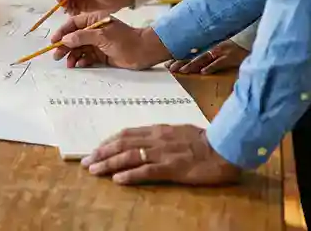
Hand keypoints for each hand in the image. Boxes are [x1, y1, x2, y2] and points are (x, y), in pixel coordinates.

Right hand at [51, 13, 170, 69]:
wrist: (143, 52)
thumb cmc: (125, 39)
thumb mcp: (102, 36)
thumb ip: (82, 37)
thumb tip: (66, 39)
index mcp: (94, 20)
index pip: (73, 24)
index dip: (62, 32)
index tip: (54, 41)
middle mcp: (93, 31)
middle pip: (74, 38)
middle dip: (64, 46)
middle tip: (57, 56)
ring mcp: (97, 43)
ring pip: (79, 49)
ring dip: (72, 56)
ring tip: (69, 64)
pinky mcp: (100, 55)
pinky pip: (86, 57)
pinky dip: (81, 61)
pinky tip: (79, 64)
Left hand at [81, 125, 242, 185]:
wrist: (223, 148)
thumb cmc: (205, 141)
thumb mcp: (179, 132)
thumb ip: (161, 136)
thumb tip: (145, 140)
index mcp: (158, 130)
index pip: (127, 134)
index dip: (109, 142)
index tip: (96, 149)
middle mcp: (156, 139)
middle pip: (122, 143)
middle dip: (102, 152)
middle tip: (86, 161)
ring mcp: (163, 153)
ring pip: (129, 156)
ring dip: (109, 163)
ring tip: (94, 170)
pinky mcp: (171, 167)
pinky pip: (146, 171)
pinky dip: (130, 174)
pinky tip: (117, 180)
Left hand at [168, 40, 248, 74]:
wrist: (253, 41)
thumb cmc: (237, 46)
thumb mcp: (221, 46)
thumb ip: (209, 52)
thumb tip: (199, 64)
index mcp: (209, 45)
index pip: (190, 52)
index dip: (178, 57)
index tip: (167, 62)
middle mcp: (212, 47)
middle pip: (193, 55)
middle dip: (180, 61)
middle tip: (169, 67)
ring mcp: (221, 52)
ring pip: (203, 59)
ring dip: (192, 65)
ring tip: (182, 70)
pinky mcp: (230, 57)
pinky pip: (219, 63)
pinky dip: (211, 67)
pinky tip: (203, 72)